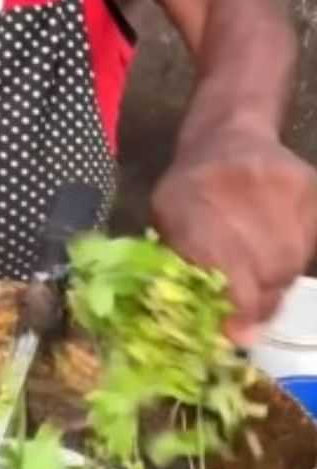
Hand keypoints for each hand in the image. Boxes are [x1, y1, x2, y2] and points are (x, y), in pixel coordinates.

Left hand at [151, 134, 316, 344]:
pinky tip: (277, 247)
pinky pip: (312, 243)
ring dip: (277, 280)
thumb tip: (230, 331)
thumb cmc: (188, 193)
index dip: (237, 307)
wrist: (228, 136)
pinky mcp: (311, 187)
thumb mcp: (168, 226)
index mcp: (189, 207)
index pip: (226, 270)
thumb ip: (187, 274)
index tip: (238, 332)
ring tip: (259, 273)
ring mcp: (281, 187)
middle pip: (267, 271)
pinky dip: (297, 256)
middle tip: (248, 307)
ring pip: (294, 262)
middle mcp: (237, 191)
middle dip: (259, 299)